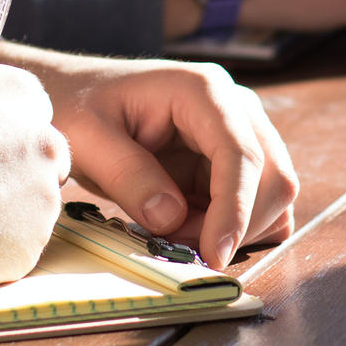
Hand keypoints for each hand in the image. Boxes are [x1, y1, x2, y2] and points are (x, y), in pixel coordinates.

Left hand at [7, 52, 298, 267]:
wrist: (72, 96)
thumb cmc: (76, 106)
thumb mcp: (86, 139)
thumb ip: (128, 175)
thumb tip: (171, 218)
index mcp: (203, 90)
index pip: (241, 153)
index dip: (235, 209)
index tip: (214, 255)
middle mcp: (234, 107)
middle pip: (273, 176)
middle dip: (236, 225)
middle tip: (177, 247)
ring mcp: (239, 133)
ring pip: (272, 195)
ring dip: (234, 230)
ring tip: (174, 233)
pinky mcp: (232, 162)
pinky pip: (257, 204)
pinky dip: (234, 228)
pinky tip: (191, 229)